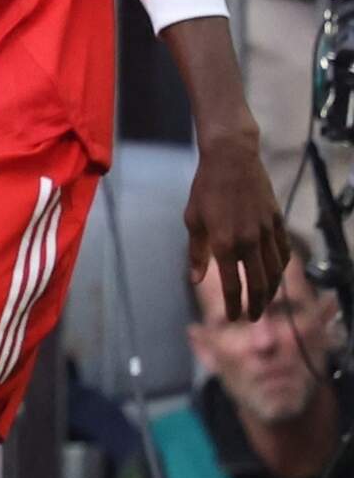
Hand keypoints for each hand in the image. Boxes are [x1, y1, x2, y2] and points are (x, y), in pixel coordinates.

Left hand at [185, 118, 289, 323]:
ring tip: (264, 302)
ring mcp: (267, 232)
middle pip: (258, 283)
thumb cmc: (205, 189)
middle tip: (252, 318)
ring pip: (275, 271)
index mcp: (225, 243)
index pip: (232, 284)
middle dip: (256, 305)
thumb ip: (196, 253)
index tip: (232, 318)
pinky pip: (284, 252)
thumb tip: (194, 280)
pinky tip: (276, 275)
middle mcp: (249, 241)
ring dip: (271, 291)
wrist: (232, 159)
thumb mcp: (193, 220)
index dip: (233, 305)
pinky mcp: (277, 222)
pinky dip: (282, 268)